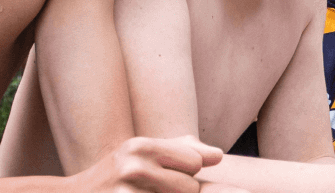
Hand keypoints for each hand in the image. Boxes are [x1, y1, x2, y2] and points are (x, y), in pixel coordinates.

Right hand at [74, 135, 227, 192]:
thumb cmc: (116, 174)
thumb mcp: (143, 153)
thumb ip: (183, 150)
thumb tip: (218, 156)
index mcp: (141, 146)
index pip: (195, 162)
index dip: (187, 172)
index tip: (167, 174)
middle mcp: (134, 166)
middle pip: (191, 187)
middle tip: (154, 190)